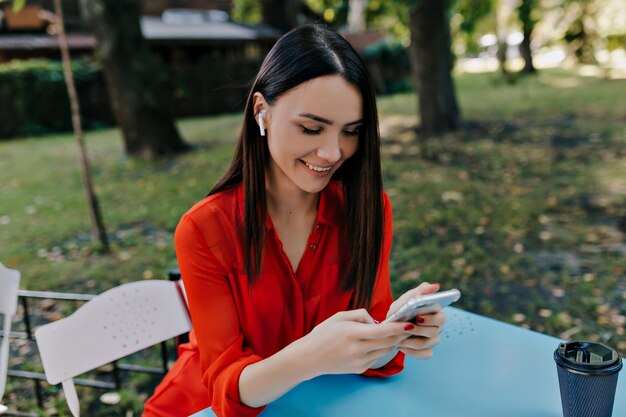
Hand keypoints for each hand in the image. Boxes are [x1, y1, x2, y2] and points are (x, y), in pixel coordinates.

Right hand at [296, 309, 412, 376]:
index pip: (382, 331)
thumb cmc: (323, 334)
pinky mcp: (359, 369)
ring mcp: (359, 361)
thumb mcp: (339, 317)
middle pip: (388, 342)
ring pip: (385, 351)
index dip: (398, 327)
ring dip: (392, 342)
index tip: (409, 324)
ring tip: (394, 333)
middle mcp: (357, 349)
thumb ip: (360, 314)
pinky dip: (380, 349)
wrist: (309, 358)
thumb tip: (376, 320)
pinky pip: (376, 357)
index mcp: (352, 333)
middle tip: (408, 326)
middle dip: (400, 334)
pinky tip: (376, 343)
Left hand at [387, 282, 445, 358]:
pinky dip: (411, 351)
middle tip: (406, 327)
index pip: (440, 316)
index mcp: (436, 312)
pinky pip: (424, 354)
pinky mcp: (428, 350)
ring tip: (399, 338)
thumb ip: (419, 292)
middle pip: (436, 331)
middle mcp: (438, 326)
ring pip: (428, 343)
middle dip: (420, 330)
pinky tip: (401, 346)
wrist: (391, 327)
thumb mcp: (406, 300)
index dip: (429, 318)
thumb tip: (435, 286)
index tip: (417, 316)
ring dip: (411, 341)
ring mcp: (434, 339)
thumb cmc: (401, 311)